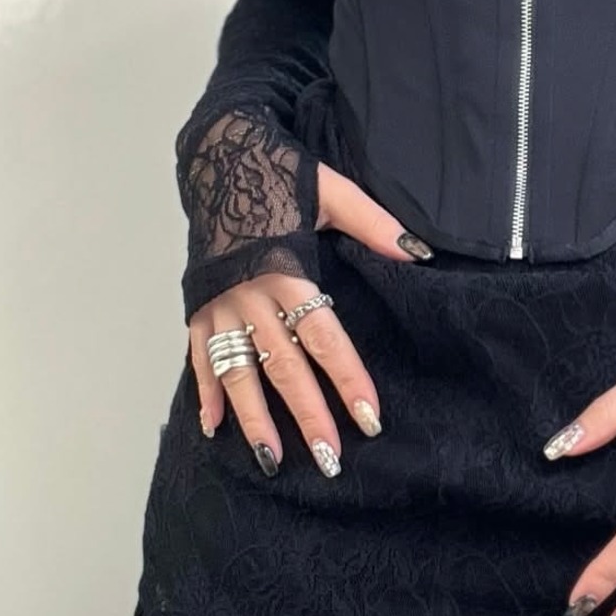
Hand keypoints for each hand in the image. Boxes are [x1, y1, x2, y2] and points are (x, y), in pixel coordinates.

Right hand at [188, 161, 429, 477]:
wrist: (219, 154)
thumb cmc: (280, 174)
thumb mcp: (333, 192)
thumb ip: (374, 224)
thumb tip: (418, 253)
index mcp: (287, 272)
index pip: (325, 339)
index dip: (348, 381)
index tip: (369, 418)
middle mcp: (251, 297)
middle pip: (284, 368)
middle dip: (306, 416)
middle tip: (329, 459)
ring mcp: (220, 307)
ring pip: (238, 374)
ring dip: (254, 420)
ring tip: (272, 461)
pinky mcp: (197, 309)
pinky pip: (199, 359)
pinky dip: (204, 394)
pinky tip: (214, 429)